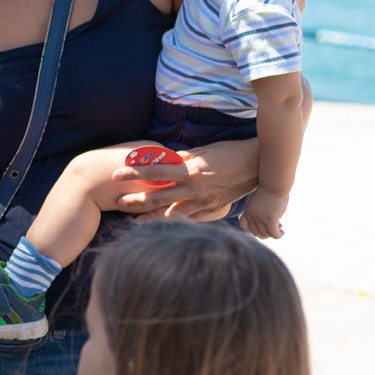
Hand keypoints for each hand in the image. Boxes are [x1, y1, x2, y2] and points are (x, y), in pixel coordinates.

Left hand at [112, 139, 258, 221]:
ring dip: (152, 217)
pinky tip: (163, 224)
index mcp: (191, 170)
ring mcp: (204, 202)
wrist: (258, 166)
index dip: (134, 173)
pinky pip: (190, 217)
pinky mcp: (212, 209)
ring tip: (135, 221)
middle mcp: (195, 189)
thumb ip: (181, 158)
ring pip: (172, 213)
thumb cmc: (229, 153)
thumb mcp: (203, 151)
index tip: (116, 175)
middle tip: (118, 203)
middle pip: (159, 197)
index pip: (155, 171)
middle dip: (137, 201)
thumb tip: (161, 159)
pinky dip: (175, 221)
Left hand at [240, 191, 286, 238]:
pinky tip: (282, 232)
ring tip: (280, 227)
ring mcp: (260, 219)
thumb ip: (262, 212)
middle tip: (275, 225)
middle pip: (256, 233)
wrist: (273, 183)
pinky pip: (274, 234)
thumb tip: (273, 221)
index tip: (262, 226)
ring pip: (265, 235)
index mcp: (248, 211)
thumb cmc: (270, 189)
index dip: (252, 229)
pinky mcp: (270, 219)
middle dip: (265, 232)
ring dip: (273, 233)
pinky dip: (278, 235)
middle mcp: (252, 217)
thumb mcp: (261, 202)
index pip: (244, 226)